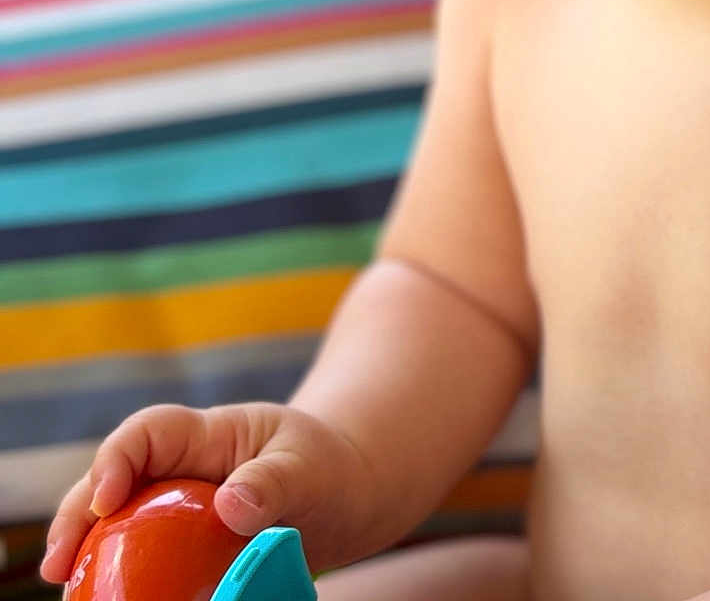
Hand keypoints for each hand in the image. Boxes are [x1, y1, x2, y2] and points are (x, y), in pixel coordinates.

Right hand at [40, 402, 373, 584]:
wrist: (345, 494)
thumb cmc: (327, 468)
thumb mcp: (310, 467)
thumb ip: (274, 481)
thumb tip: (232, 507)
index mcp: (210, 435)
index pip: (150, 431)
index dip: (117, 459)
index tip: (106, 500)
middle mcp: (182, 470)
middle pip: (113, 481)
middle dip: (77, 515)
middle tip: (58, 563)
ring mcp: (177, 509)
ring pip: (116, 523)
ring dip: (88, 551)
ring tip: (71, 589)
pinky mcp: (181, 547)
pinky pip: (141, 558)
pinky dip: (121, 576)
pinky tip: (110, 598)